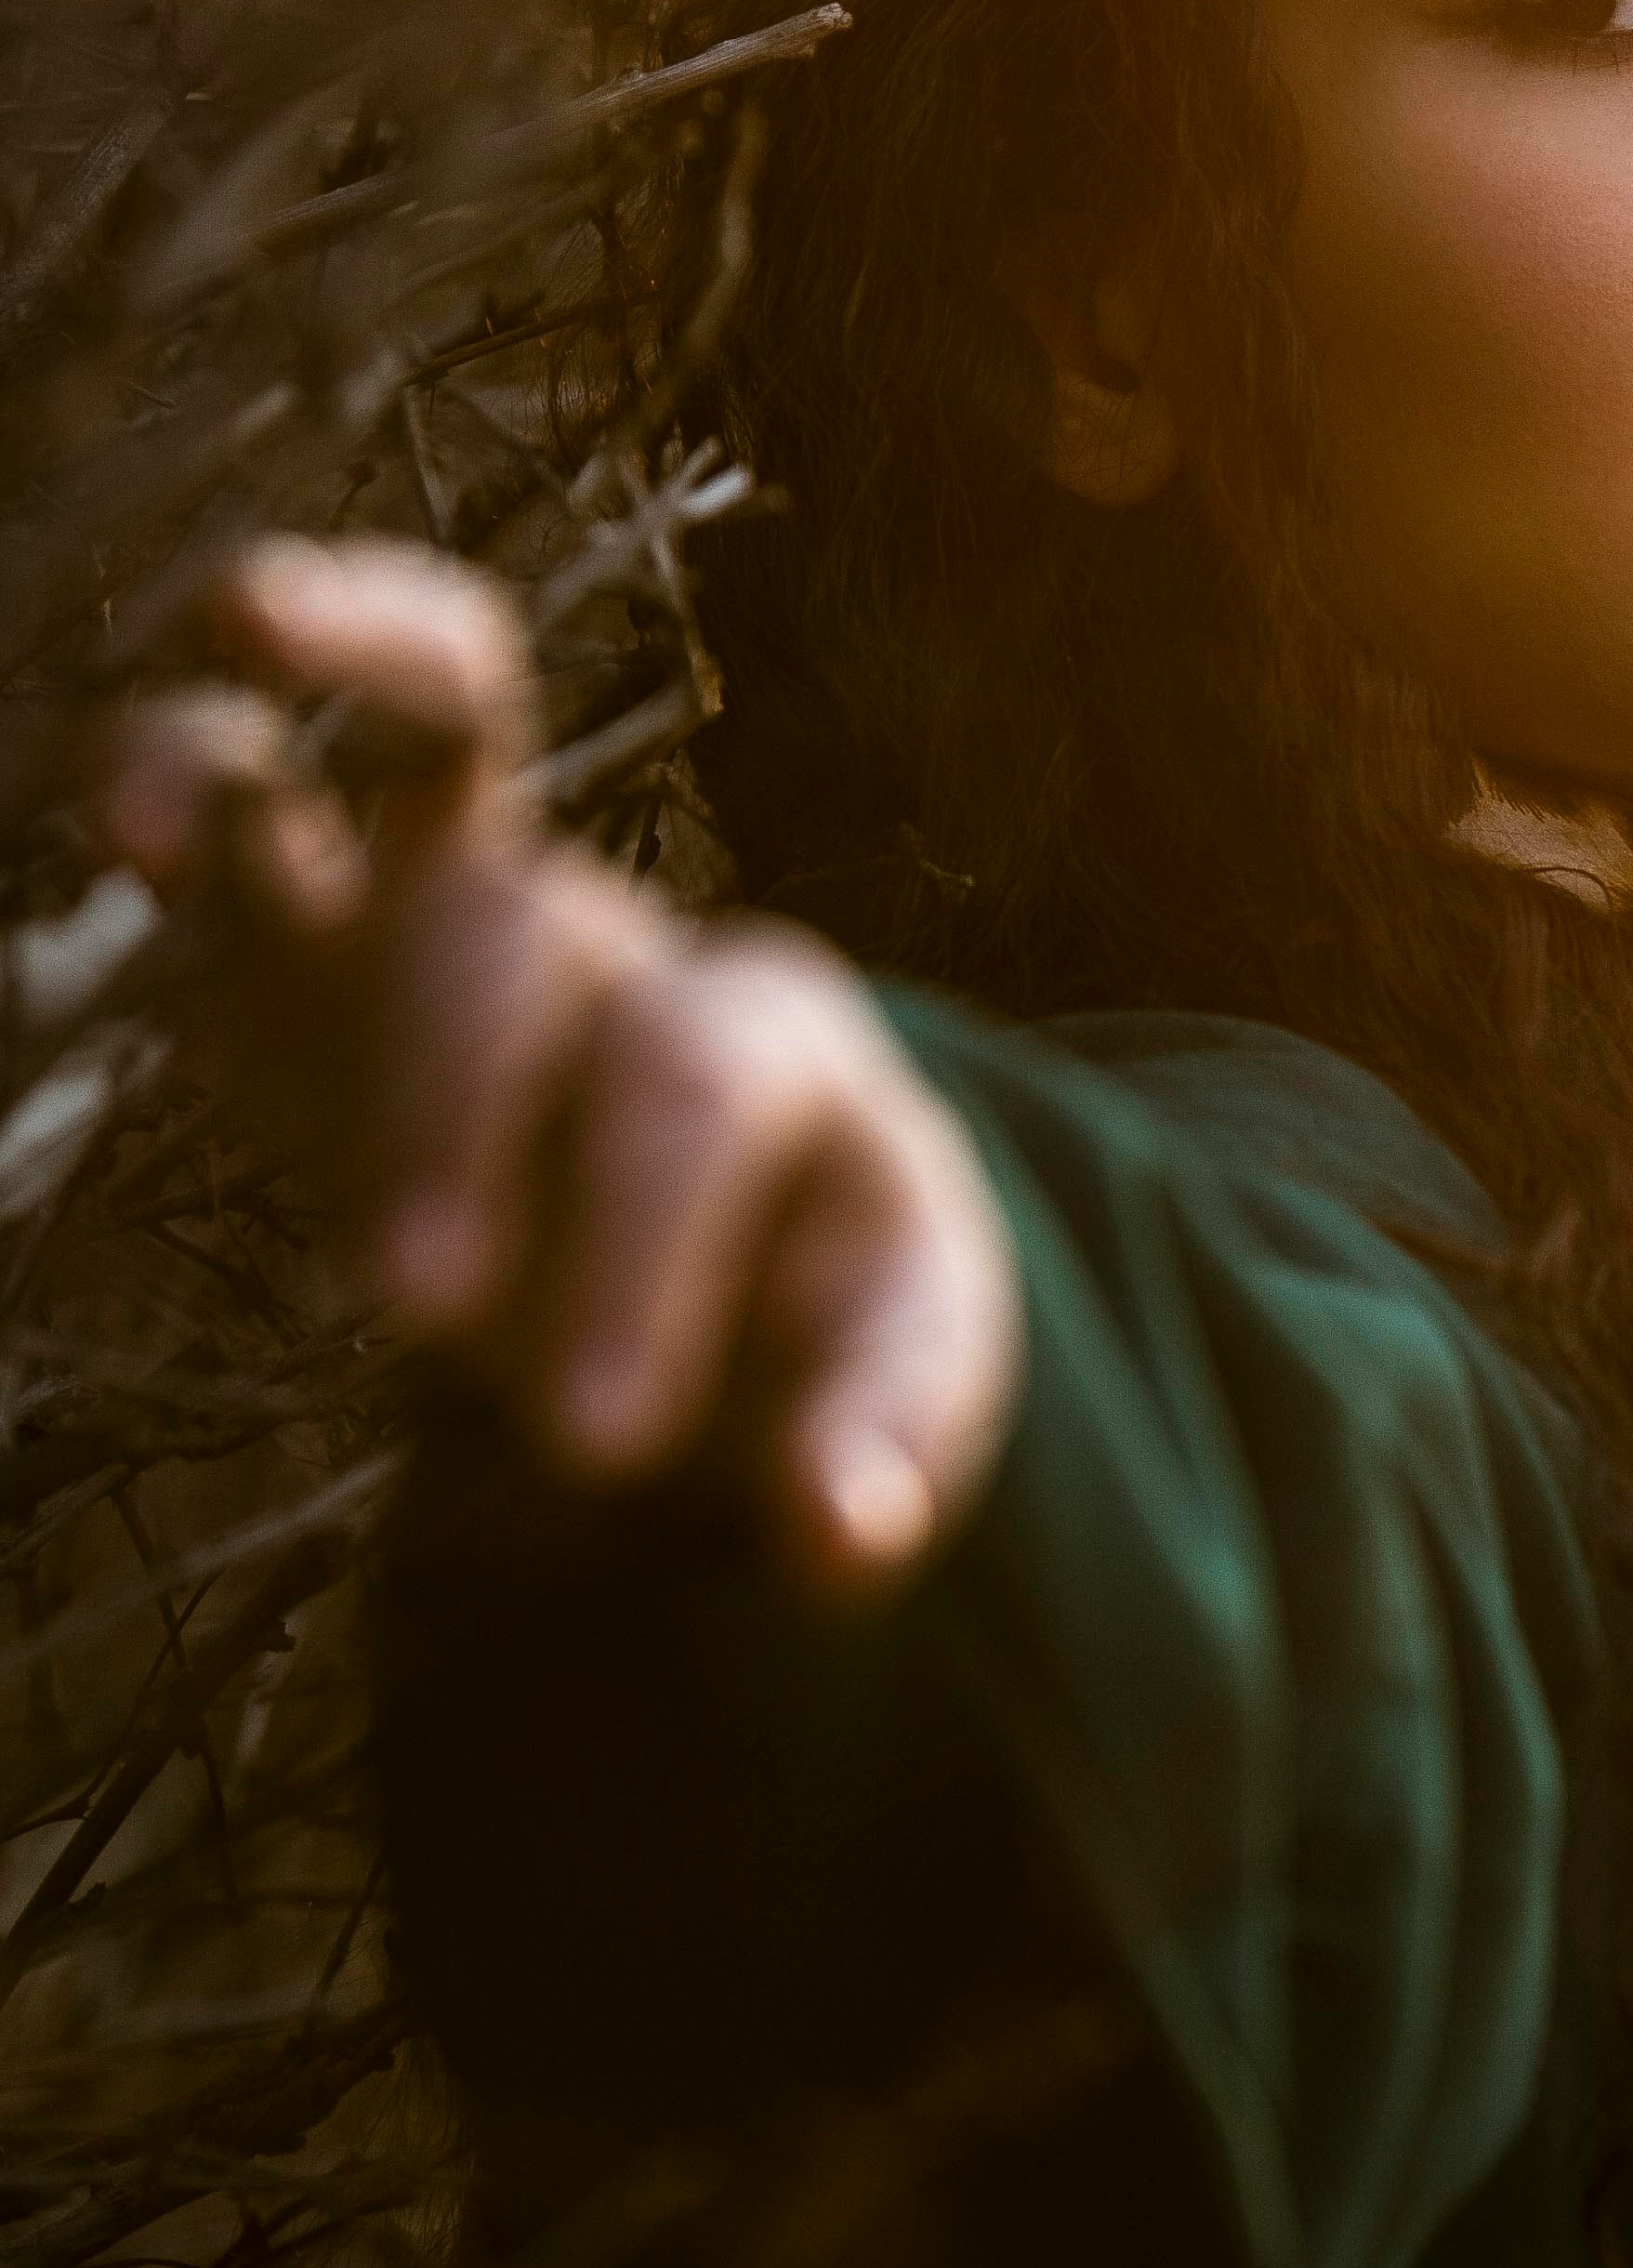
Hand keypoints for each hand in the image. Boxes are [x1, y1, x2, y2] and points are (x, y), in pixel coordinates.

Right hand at [95, 539, 1019, 1595]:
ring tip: (141, 818)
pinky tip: (112, 838)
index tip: (596, 1449)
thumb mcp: (884, 1400)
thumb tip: (840, 1532)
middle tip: (423, 1314)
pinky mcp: (324, 944)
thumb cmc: (808, 1330)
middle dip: (454, 1116)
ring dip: (306, 757)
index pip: (690, 1090)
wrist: (729, 1280)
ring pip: (426, 734)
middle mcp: (629, 948)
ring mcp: (474, 916)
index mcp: (783, 1050)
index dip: (638, 1250)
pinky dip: (183, 783)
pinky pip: (259, 796)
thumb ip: (875, 1454)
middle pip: (531, 941)